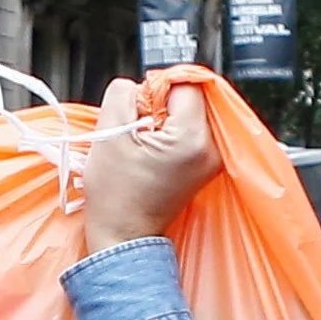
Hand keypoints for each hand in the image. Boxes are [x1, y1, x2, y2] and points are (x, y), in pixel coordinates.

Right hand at [81, 78, 220, 255]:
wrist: (123, 235)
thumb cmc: (115, 195)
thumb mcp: (109, 132)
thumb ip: (124, 93)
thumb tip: (140, 84)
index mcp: (193, 138)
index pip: (186, 84)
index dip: (157, 87)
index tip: (138, 108)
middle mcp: (211, 149)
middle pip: (192, 97)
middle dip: (162, 102)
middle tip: (139, 125)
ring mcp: (211, 160)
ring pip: (191, 113)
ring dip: (165, 117)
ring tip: (144, 141)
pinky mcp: (203, 167)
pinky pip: (191, 132)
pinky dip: (171, 132)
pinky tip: (152, 149)